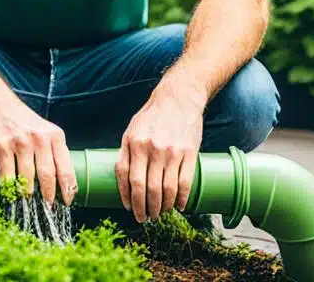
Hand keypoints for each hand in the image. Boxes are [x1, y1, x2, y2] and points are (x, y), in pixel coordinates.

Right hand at [0, 92, 76, 206]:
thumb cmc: (21, 122)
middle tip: (48, 209)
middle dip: (49, 197)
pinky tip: (11, 197)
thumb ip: (52, 151)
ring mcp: (19, 142)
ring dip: (28, 196)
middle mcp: (39, 138)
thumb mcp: (43, 130)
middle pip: (48, 175)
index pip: (66, 168)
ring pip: (27, 178)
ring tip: (28, 205)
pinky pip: (7, 176)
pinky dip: (9, 190)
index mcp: (54, 136)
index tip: (67, 202)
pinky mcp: (1, 147)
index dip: (68, 189)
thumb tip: (61, 183)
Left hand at [115, 79, 204, 222]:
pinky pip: (185, 183)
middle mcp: (152, 148)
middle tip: (146, 217)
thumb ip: (126, 153)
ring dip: (163, 207)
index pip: (128, 179)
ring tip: (161, 213)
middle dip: (145, 208)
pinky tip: (179, 206)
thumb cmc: (152, 115)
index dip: (128, 199)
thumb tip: (123, 183)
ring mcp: (172, 151)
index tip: (130, 209)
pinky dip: (182, 199)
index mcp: (134, 143)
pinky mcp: (189, 152)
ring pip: (166, 190)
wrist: (179, 98)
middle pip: (147, 189)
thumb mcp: (132, 130)